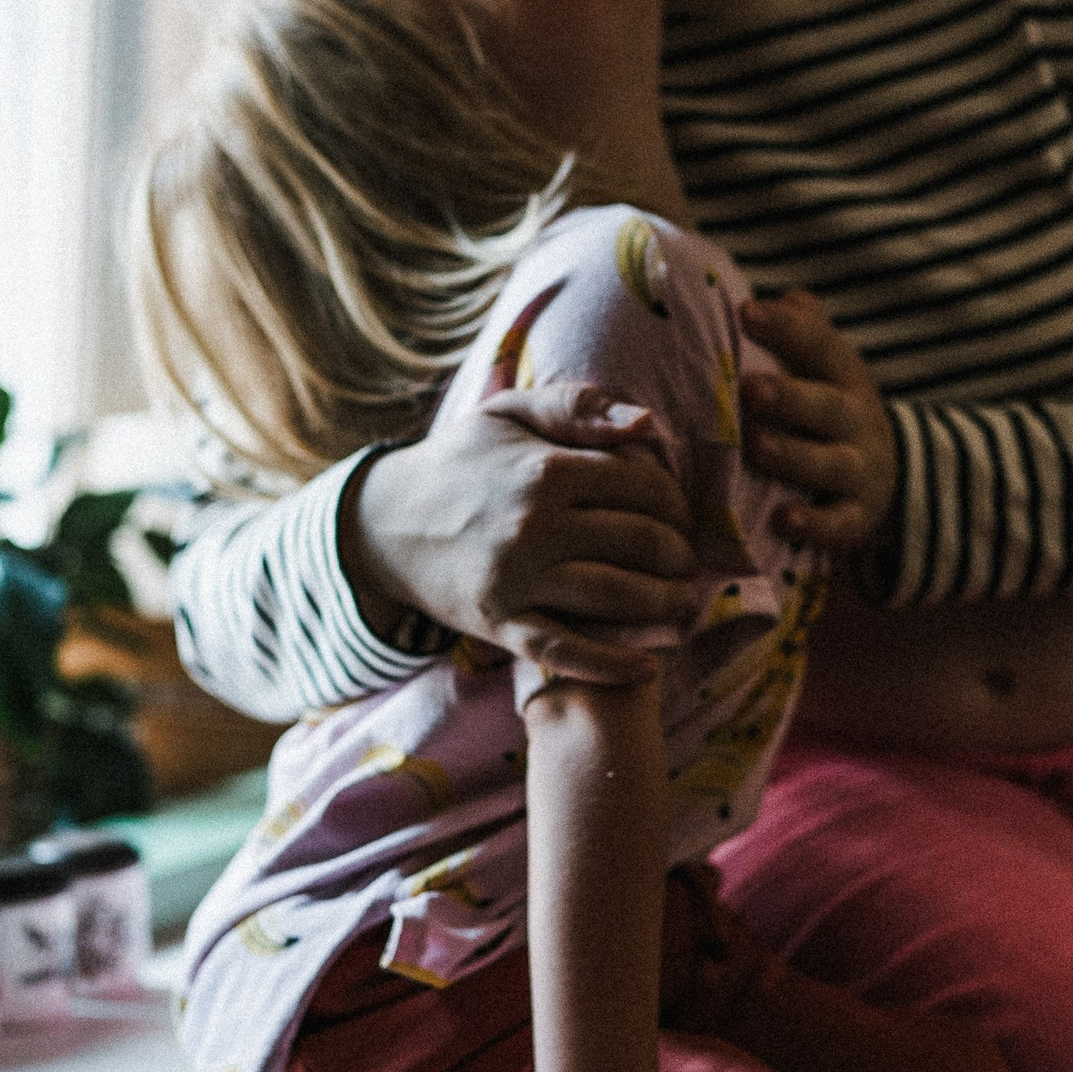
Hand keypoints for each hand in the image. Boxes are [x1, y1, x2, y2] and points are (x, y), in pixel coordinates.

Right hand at [348, 391, 700, 683]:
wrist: (384, 523)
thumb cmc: (459, 463)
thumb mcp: (510, 414)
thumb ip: (579, 407)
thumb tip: (648, 423)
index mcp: (545, 469)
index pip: (643, 487)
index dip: (676, 504)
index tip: (680, 515)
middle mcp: (535, 525)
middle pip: (640, 543)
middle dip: (680, 555)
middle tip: (688, 562)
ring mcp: (517, 578)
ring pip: (616, 596)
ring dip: (665, 605)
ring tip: (685, 605)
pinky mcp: (499, 623)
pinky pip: (564, 650)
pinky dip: (610, 663)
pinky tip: (648, 664)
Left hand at [740, 290, 898, 551]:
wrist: (891, 474)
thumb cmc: (830, 406)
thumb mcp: (824, 366)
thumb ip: (799, 329)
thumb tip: (756, 295)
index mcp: (842, 374)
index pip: (818, 344)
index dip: (785, 327)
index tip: (746, 312)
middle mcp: (856, 418)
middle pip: (825, 405)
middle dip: (789, 396)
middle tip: (749, 388)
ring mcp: (860, 468)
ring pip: (829, 462)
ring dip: (793, 455)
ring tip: (757, 447)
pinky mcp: (858, 515)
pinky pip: (838, 522)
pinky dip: (814, 523)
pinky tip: (783, 521)